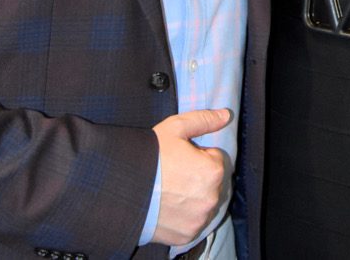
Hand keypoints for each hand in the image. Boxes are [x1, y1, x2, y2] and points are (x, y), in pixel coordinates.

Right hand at [151, 108, 230, 245]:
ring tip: (170, 190)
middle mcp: (211, 198)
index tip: (180, 157)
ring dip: (193, 196)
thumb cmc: (151, 156)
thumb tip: (225, 115)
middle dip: (198, 176)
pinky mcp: (188, 234)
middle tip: (174, 173)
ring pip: (204, 202)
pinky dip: (184, 215)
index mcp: (213, 171)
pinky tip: (168, 206)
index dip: (197, 155)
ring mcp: (200, 219)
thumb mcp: (176, 128)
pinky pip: (193, 221)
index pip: (215, 158)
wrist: (124, 189)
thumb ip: (204, 120)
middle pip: (211, 182)